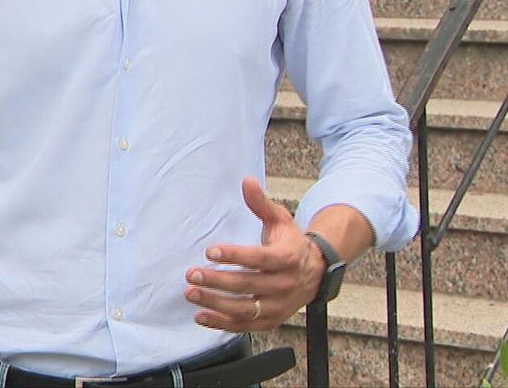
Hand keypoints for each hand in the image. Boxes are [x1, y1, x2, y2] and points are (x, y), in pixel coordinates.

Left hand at [183, 176, 324, 332]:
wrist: (315, 273)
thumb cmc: (291, 243)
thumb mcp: (280, 219)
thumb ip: (261, 203)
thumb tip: (247, 181)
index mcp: (287, 258)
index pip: (258, 259)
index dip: (234, 256)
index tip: (210, 251)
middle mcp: (284, 285)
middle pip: (247, 285)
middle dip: (217, 280)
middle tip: (192, 274)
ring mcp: (277, 306)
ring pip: (244, 309)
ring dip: (215, 303)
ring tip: (192, 293)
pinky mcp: (270, 321)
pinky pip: (245, 326)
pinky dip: (222, 324)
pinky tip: (201, 316)